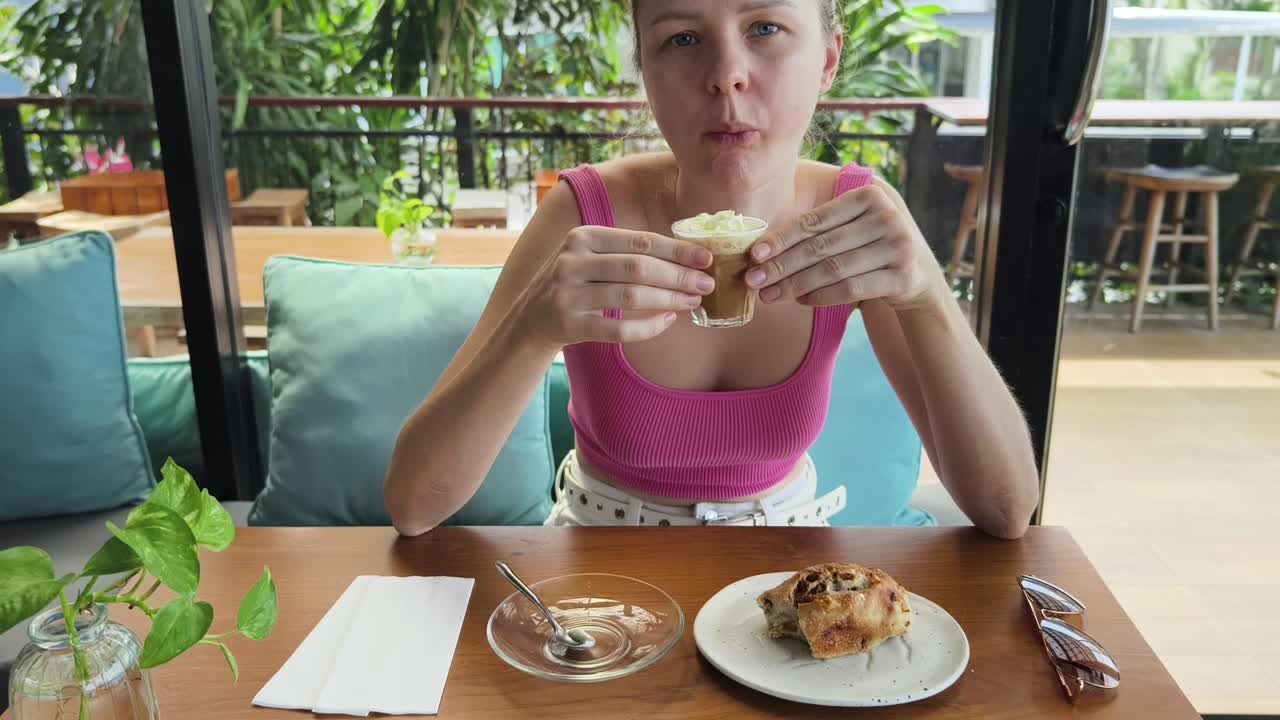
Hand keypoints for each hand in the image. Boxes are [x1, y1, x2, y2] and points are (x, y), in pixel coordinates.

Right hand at [518, 225, 714, 347]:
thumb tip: (685, 256)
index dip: (677, 250)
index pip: (640, 241)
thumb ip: (626, 252)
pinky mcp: (570, 324)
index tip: (705, 259)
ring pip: (631, 297)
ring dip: (669, 300)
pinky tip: (667, 322)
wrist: (528, 319)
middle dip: (678, 277)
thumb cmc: (573, 283)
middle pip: (639, 268)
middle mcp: (573, 261)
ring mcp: (569, 293)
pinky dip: (648, 327)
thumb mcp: (589, 256)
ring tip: (692, 302)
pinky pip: (619, 329)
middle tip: (705, 285)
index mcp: (583, 236)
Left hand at [744, 183, 946, 313]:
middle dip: (782, 265)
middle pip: (821, 246)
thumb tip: (763, 249)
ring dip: (795, 285)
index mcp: (869, 196)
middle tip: (754, 279)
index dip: (782, 238)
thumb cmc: (871, 246)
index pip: (815, 220)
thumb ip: (820, 227)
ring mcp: (898, 246)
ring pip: (833, 270)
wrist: (919, 274)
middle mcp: (887, 217)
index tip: (755, 255)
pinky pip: (850, 289)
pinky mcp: (902, 277)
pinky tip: (800, 301)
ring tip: (769, 295)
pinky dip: (821, 296)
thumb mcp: (853, 225)